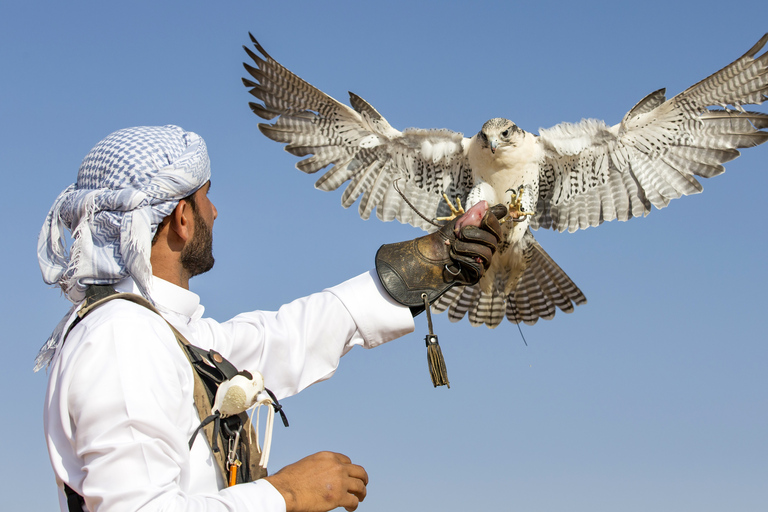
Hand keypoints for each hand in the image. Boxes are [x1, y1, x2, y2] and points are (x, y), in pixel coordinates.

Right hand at [265, 451, 368, 511]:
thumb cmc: (289, 479)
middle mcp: (337, 467)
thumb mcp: (306, 463)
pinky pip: (354, 501)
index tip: (349, 476)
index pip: (346, 461)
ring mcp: (340, 481)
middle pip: (358, 471)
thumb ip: (318, 466)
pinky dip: (354, 505)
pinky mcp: (339, 496)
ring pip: (360, 486)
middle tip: (363, 485)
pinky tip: (350, 508)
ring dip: (361, 493)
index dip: (349, 470)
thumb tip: (320, 474)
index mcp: (328, 457)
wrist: (285, 490)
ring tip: (360, 497)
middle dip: (362, 479)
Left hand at [375, 201, 504, 307]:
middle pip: (494, 239)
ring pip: (487, 253)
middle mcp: (488, 248)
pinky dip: (463, 258)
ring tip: (454, 246)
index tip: (483, 216)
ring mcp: (484, 262)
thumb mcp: (459, 223)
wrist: (430, 256)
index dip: (491, 221)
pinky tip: (454, 257)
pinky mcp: (477, 274)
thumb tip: (485, 204)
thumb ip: (473, 214)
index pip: (497, 227)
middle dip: (474, 234)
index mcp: (486, 235)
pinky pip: (479, 266)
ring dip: (466, 247)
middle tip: (459, 233)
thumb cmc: (445, 238)